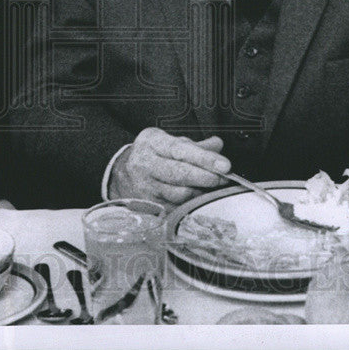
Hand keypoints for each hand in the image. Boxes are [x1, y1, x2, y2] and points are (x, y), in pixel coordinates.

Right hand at [109, 128, 230, 206]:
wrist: (123, 176)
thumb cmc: (153, 155)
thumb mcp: (169, 142)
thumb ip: (195, 145)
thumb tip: (217, 145)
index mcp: (151, 142)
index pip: (180, 150)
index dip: (204, 159)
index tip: (225, 166)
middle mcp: (145, 164)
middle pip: (180, 174)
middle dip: (206, 177)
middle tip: (224, 178)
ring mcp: (145, 187)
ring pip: (180, 194)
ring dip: (201, 191)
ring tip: (211, 186)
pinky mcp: (149, 206)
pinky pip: (177, 207)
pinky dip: (191, 202)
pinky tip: (198, 196)